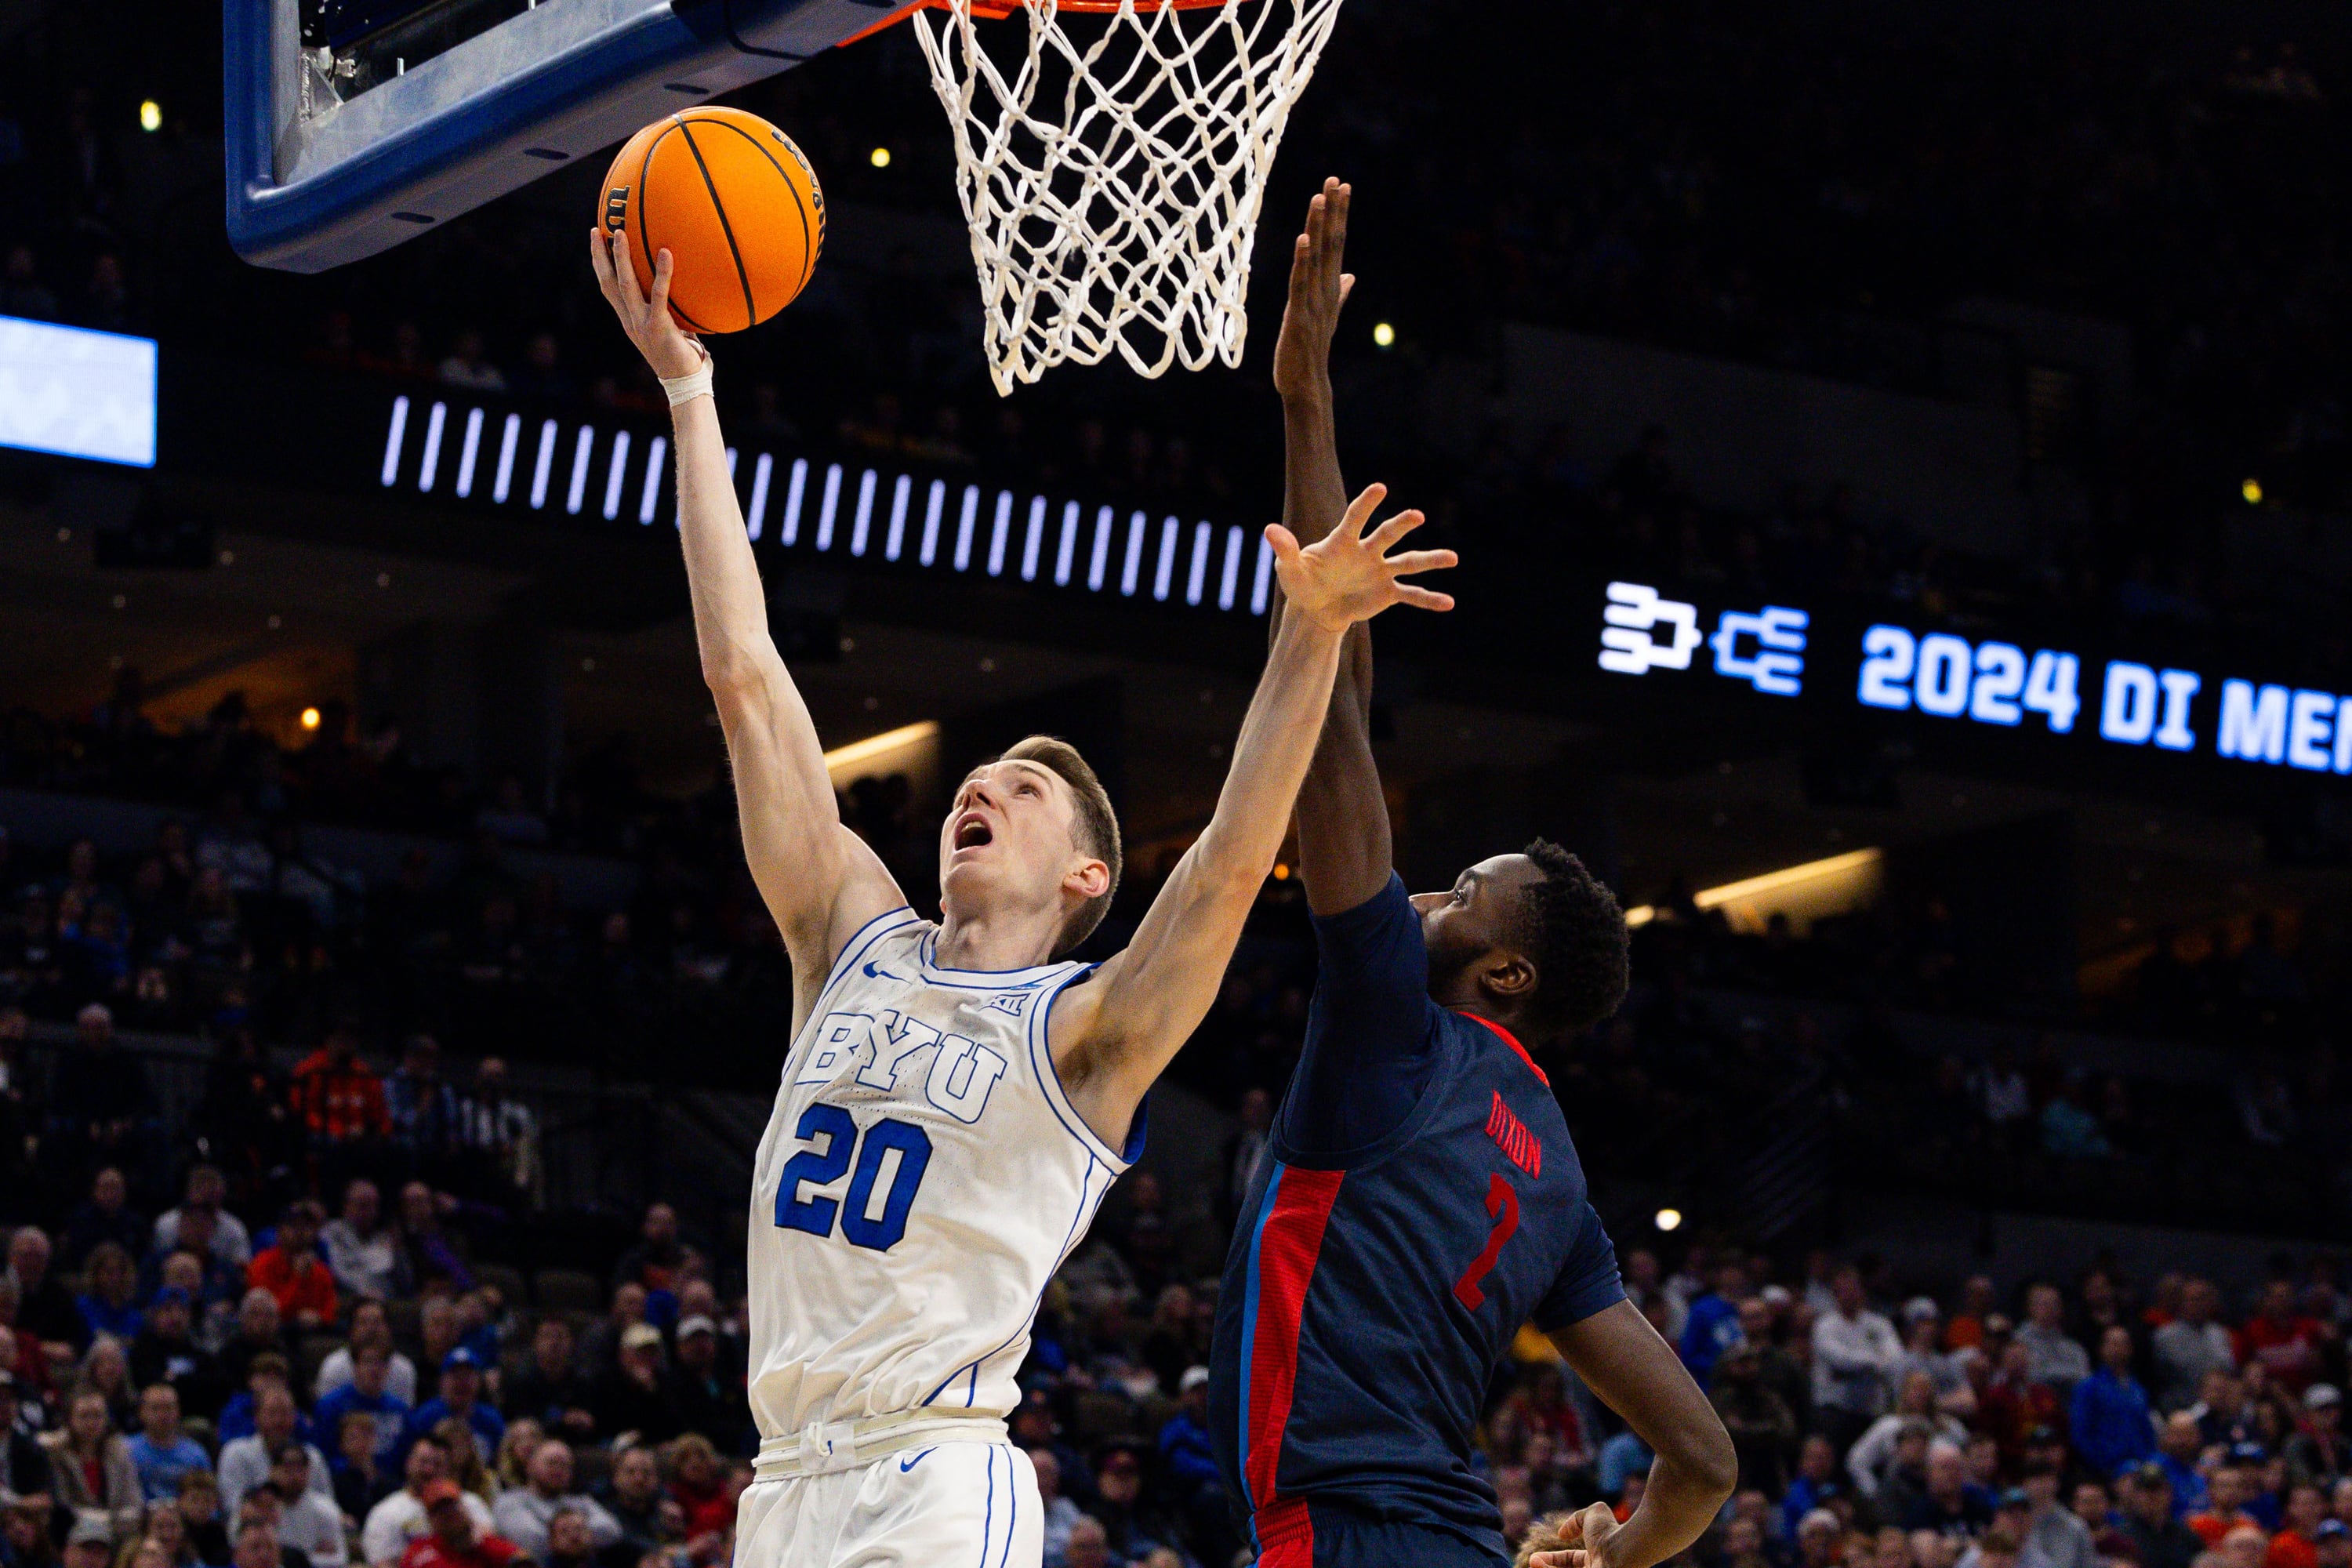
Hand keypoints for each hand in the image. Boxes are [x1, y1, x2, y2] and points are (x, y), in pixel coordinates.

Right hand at [587, 227, 706, 381]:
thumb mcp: (669, 329)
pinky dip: (663, 273)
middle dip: (600, 256)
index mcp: (629, 320)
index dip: (600, 265)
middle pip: (608, 283)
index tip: (596, 242)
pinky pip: (660, 295)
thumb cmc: (682, 355)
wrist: (684, 382)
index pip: (608, 289)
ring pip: (626, 285)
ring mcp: (641, 324)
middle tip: (596, 230)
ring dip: (621, 258)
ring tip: (620, 233)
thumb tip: (682, 288)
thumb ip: (668, 310)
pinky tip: (666, 253)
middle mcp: (630, 320)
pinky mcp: (658, 326)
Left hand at [1268, 482, 1454, 631]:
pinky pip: (1411, 594)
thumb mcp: (1289, 569)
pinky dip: (1429, 598)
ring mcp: (1380, 571)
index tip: (1380, 488)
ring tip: (1453, 558)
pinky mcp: (1388, 593)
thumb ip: (1284, 550)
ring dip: (1430, 559)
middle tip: (1416, 515)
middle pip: (1387, 534)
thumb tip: (1269, 530)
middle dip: (1401, 525)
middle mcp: (1367, 551)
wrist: (1316, 609)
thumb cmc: (1302, 582)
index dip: (1366, 504)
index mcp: (1344, 541)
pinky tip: (1448, 603)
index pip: (1356, 518)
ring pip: (1408, 562)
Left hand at [1271, 177, 1352, 400]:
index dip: (1339, 214)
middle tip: (1336, 180)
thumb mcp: (1326, 315)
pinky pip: (1300, 286)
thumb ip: (1339, 292)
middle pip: (1331, 244)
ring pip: (1317, 259)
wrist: (1307, 385)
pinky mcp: (1298, 318)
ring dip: (1317, 228)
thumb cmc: (1311, 349)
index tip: (1341, 185)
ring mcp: (1314, 303)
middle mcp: (1325, 291)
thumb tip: (1351, 275)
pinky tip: (1303, 241)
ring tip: (1320, 199)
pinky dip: (1302, 262)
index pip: (1336, 244)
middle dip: (1333, 212)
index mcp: (1330, 287)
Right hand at [1530, 1502, 1620, 1567]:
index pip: (1569, 1562)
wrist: (1623, 1549)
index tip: (1536, 1557)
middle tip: (1532, 1562)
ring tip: (1533, 1562)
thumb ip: (1576, 1519)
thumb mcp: (1593, 1515)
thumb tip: (1561, 1534)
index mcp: (1595, 1560)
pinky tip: (1538, 1565)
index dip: (1551, 1560)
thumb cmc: (1610, 1532)